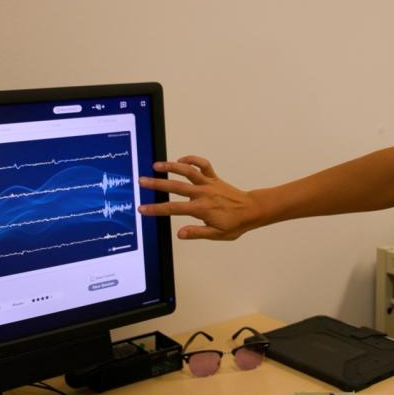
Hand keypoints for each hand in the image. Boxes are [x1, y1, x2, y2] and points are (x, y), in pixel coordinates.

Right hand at [137, 155, 263, 239]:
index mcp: (200, 208)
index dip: (156, 209)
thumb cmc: (235, 224)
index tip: (143, 209)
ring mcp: (208, 184)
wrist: (251, 210)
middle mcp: (202, 193)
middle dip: (157, 184)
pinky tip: (181, 160)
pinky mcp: (215, 178)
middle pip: (175, 186)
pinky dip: (193, 160)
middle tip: (141, 181)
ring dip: (171, 166)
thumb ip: (197, 233)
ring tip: (156, 165)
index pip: (173, 208)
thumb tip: (179, 234)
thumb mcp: (216, 234)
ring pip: (188, 171)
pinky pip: (203, 165)